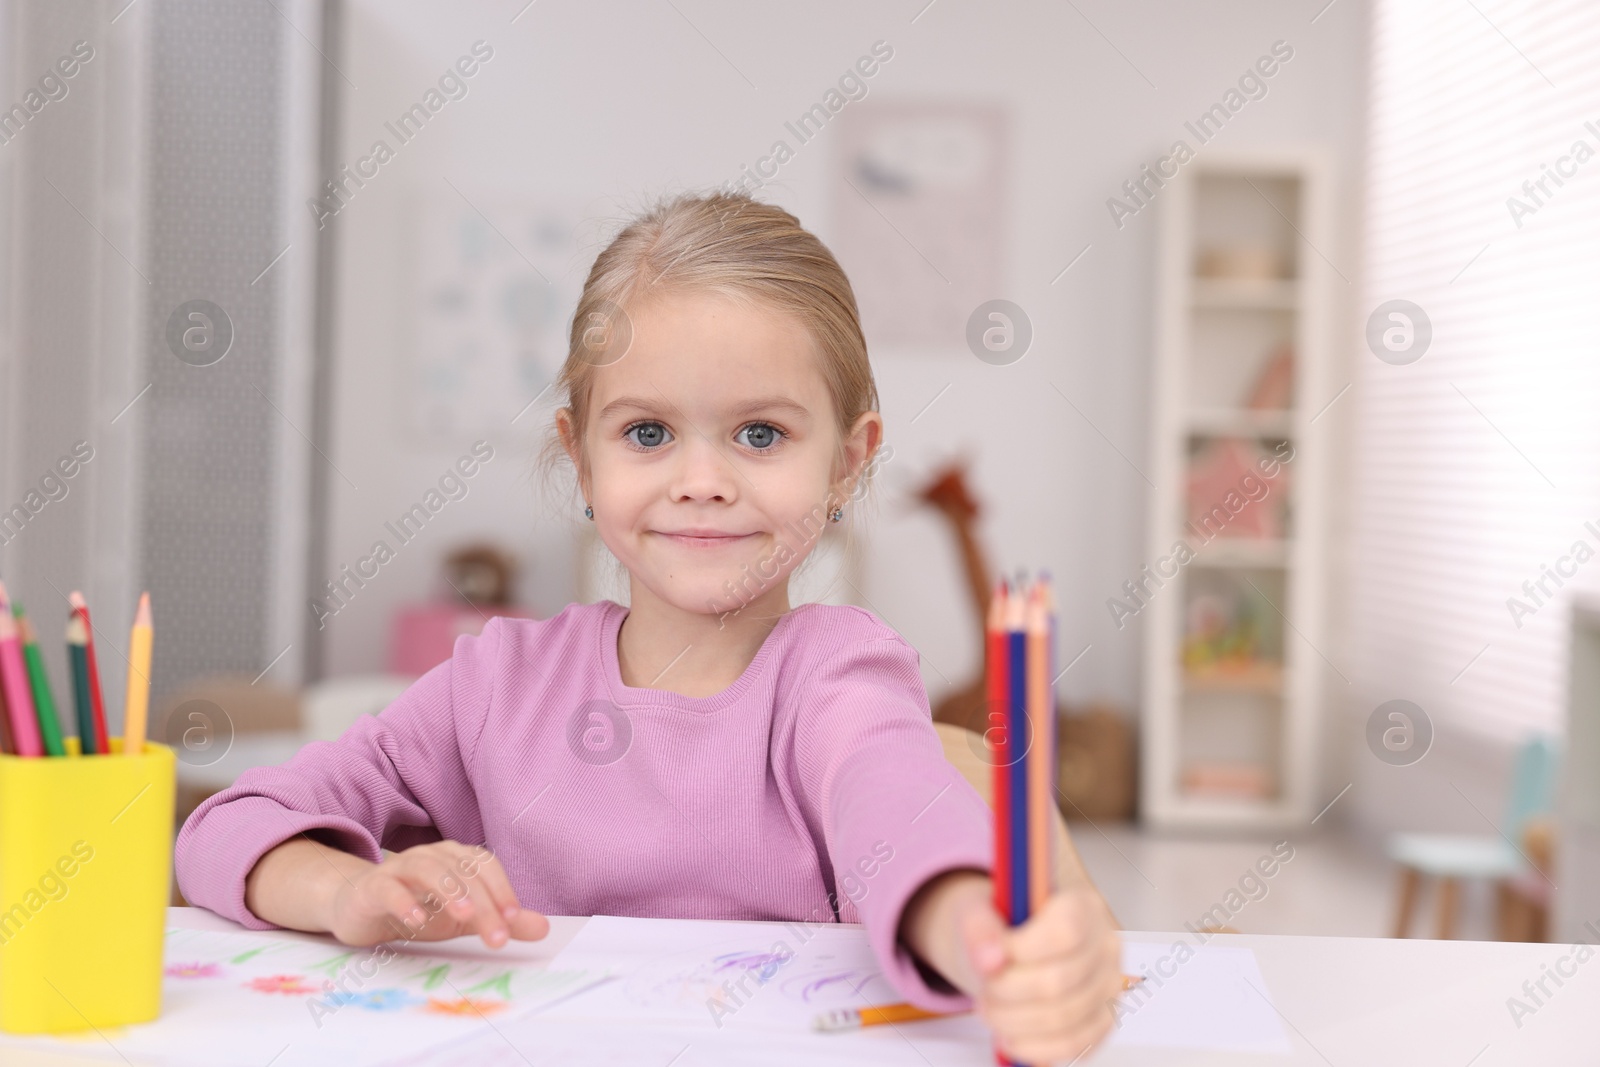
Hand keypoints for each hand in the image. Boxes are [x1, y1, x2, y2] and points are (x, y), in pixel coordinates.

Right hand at [327, 840, 549, 948]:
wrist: (361, 909)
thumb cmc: (418, 909)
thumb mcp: (463, 919)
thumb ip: (500, 921)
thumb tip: (543, 928)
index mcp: (456, 859)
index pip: (486, 867)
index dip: (502, 889)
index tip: (513, 920)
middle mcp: (431, 856)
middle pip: (462, 873)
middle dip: (484, 904)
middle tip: (496, 937)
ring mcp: (400, 867)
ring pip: (428, 870)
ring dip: (449, 890)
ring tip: (464, 916)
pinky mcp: (373, 886)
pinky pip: (388, 887)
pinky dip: (404, 901)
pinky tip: (416, 920)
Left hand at [959, 885, 1122, 1063]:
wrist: (1009, 949)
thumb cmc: (1001, 927)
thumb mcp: (978, 910)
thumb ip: (979, 927)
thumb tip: (989, 959)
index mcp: (1084, 906)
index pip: (1066, 932)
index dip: (1023, 950)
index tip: (990, 958)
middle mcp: (1105, 946)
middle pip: (1059, 981)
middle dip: (1007, 991)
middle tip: (983, 989)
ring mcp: (1108, 986)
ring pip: (1064, 1017)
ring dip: (1014, 1021)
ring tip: (990, 1009)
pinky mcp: (1102, 1021)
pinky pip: (1073, 1044)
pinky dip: (1033, 1047)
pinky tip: (1008, 1036)